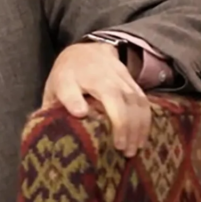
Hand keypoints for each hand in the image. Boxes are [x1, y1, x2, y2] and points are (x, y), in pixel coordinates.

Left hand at [42, 42, 150, 157]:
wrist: (85, 51)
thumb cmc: (68, 76)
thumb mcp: (55, 86)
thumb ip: (59, 102)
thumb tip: (75, 116)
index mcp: (71, 78)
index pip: (70, 89)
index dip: (73, 101)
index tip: (80, 114)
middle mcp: (98, 75)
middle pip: (114, 98)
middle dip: (121, 125)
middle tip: (121, 150)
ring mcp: (119, 77)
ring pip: (134, 101)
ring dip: (137, 127)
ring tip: (132, 150)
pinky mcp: (132, 82)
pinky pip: (143, 102)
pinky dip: (145, 122)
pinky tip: (140, 139)